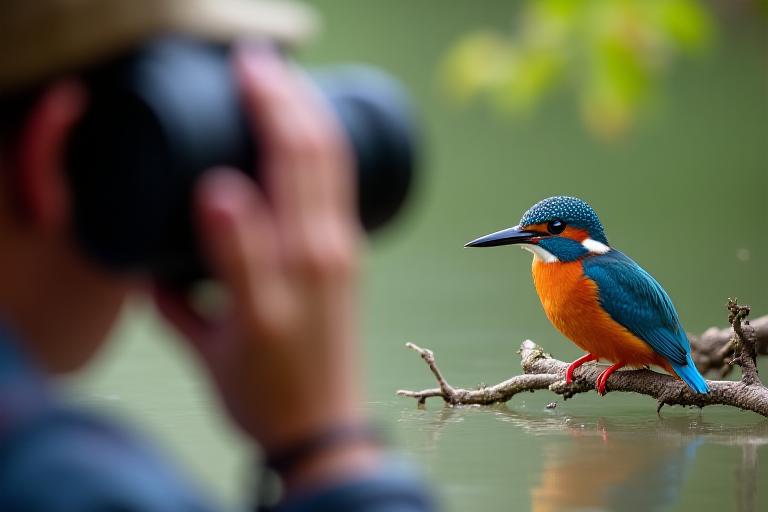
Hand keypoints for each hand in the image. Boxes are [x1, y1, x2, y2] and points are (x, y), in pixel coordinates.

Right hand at [154, 47, 373, 481]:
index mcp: (301, 254)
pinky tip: (309, 143)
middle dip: (292, 95)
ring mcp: (342, 251)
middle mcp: (330, 243)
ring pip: (334, 165)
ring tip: (287, 85)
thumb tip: (215, 190)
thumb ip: (228, 262)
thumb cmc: (269, 391)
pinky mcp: (344, 263)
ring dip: (312, 116)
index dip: (271, 103)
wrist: (321, 430)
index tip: (248, 64)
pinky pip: (339, 189)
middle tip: (262, 59)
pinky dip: (324, 153)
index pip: (291, 155)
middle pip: (319, 148)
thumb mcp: (232, 336)